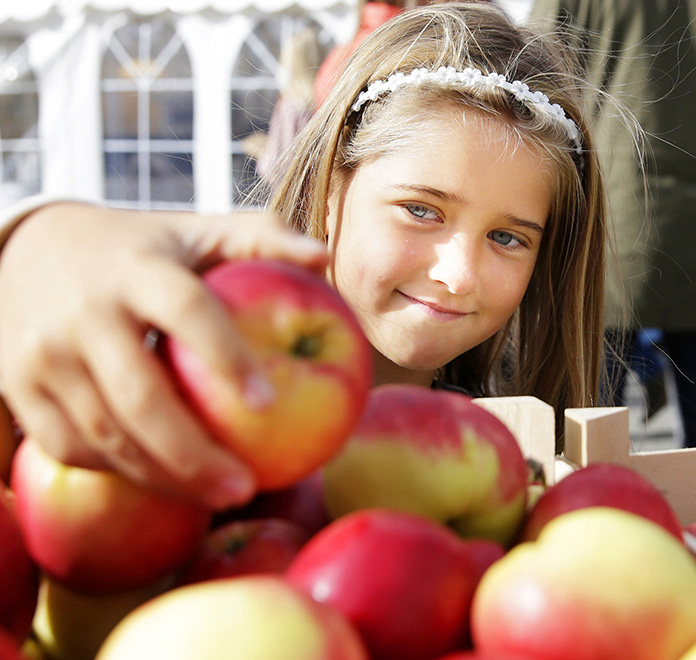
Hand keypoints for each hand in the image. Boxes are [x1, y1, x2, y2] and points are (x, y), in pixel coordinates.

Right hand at [0, 202, 328, 509]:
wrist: (27, 249)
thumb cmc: (139, 248)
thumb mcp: (195, 231)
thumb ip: (260, 238)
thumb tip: (324, 257)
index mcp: (137, 268)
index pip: (187, 310)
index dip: (227, 356)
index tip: (271, 403)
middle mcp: (83, 312)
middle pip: (140, 397)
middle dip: (196, 454)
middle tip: (247, 487)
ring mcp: (41, 355)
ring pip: (105, 435)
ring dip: (164, 478)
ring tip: (221, 497)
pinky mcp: (16, 387)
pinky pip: (70, 447)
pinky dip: (120, 472)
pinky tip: (166, 481)